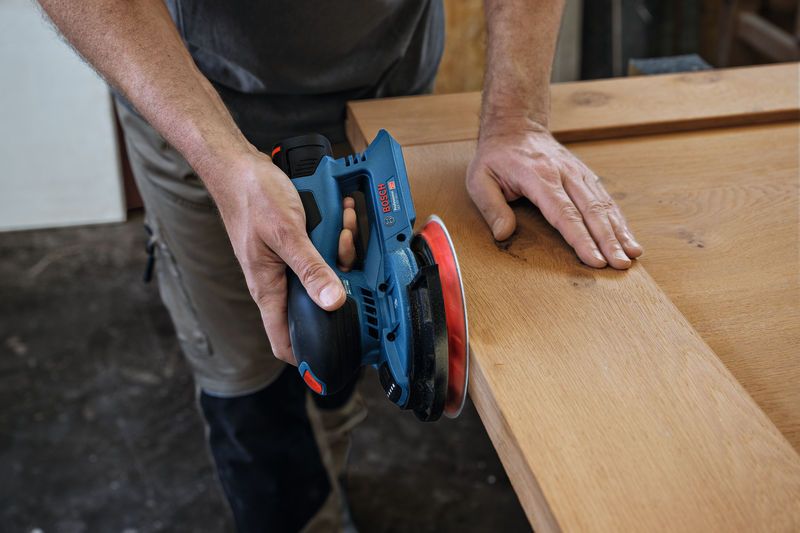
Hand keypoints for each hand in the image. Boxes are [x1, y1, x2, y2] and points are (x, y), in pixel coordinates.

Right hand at [210, 150, 353, 364]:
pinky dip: (334, 234)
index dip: (306, 357)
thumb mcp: (287, 234)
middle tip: (345, 254)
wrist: (238, 166)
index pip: (282, 340)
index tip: (331, 363)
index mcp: (268, 288)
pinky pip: (322, 250)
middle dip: (339, 283)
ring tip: (341, 225)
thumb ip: (311, 269)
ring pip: (324, 273)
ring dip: (340, 250)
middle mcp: (277, 281)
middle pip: (317, 302)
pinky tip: (338, 214)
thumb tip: (333, 303)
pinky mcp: (294, 245)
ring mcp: (286, 263)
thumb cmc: (251, 198)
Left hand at [466, 119, 642, 268]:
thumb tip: (503, 234)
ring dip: (619, 231)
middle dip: (608, 240)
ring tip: (633, 254)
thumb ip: (491, 207)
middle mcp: (563, 174)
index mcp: (538, 177)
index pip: (563, 213)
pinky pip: (605, 198)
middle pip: (590, 211)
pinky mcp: (584, 175)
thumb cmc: (496, 157)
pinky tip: (628, 237)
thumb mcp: (479, 179)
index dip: (580, 238)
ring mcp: (577, 173)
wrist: (516, 126)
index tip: (595, 260)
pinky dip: (619, 219)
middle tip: (621, 265)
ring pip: (603, 204)